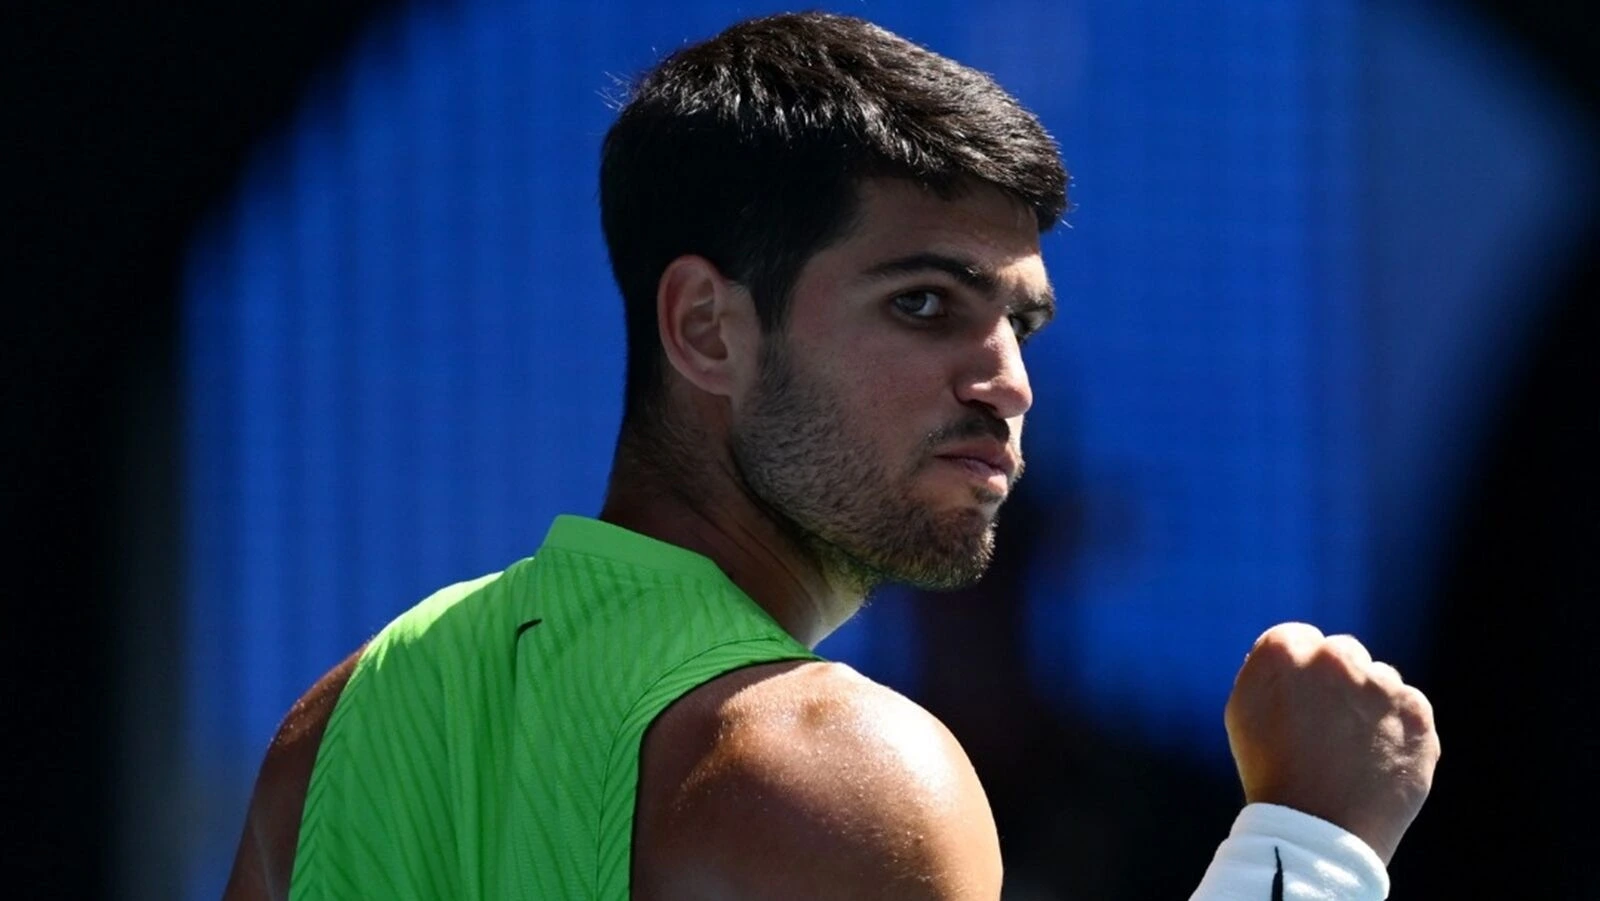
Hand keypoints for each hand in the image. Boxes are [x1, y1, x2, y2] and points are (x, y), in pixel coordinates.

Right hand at [1224, 622, 1440, 864]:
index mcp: (1283, 651)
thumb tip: (1300, 654)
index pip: (1300, 639)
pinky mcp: (1416, 712)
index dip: (1297, 674)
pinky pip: (1408, 707)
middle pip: (1342, 653)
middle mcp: (1334, 657)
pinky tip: (1376, 758)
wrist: (1317, 831)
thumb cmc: (1271, 772)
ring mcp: (1381, 684)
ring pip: (1379, 680)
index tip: (1297, 704)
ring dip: (1368, 704)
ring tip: (1350, 750)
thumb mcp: (1245, 710)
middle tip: (1325, 727)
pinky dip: (1396, 728)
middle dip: (1336, 682)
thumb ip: (1271, 671)